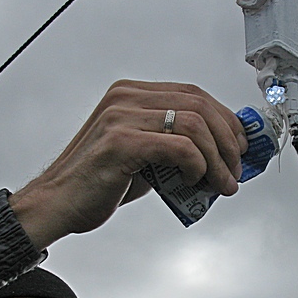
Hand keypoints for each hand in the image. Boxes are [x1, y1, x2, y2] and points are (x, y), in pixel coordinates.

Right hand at [9, 80, 247, 250]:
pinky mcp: (120, 141)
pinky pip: (178, 146)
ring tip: (222, 181)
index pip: (194, 93)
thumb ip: (177, 142)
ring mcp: (122, 116)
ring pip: (194, 124)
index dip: (225, 118)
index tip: (241, 143)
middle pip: (199, 105)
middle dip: (228, 139)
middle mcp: (127, 97)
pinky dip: (197, 164)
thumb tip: (222, 151)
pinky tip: (195, 179)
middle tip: (236, 168)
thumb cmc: (101, 179)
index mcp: (133, 93)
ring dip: (218, 157)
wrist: (57, 204)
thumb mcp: (145, 152)